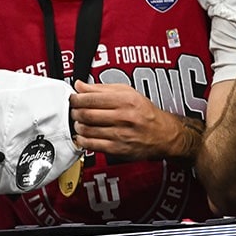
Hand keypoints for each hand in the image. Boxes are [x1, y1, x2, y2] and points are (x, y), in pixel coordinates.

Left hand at [71, 82, 189, 159]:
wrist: (162, 134)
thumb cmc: (145, 112)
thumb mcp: (128, 93)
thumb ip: (102, 89)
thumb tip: (81, 85)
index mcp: (126, 100)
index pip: (91, 98)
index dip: (77, 98)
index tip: (73, 98)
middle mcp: (124, 117)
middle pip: (87, 114)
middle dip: (75, 112)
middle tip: (74, 110)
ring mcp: (120, 134)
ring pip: (87, 129)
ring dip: (77, 125)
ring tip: (79, 122)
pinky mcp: (117, 149)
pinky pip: (92, 145)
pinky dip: (82, 139)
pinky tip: (83, 135)